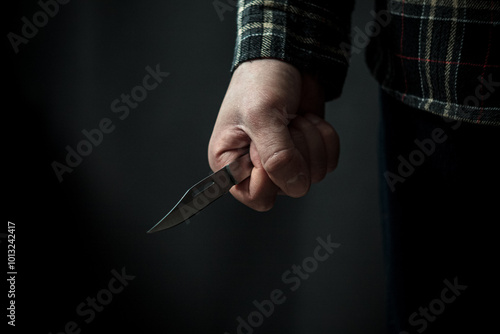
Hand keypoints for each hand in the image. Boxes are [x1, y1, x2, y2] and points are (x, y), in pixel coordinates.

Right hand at [208, 59, 339, 210]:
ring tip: (294, 118)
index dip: (271, 176)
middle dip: (295, 150)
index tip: (269, 147)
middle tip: (284, 123)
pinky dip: (324, 138)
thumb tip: (296, 187)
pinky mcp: (306, 153)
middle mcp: (256, 169)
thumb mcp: (261, 115)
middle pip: (290, 186)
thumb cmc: (260, 81)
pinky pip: (329, 162)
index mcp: (231, 164)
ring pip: (313, 175)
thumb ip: (276, 156)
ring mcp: (284, 163)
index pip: (257, 196)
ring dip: (310, 141)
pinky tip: (307, 119)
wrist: (286, 58)